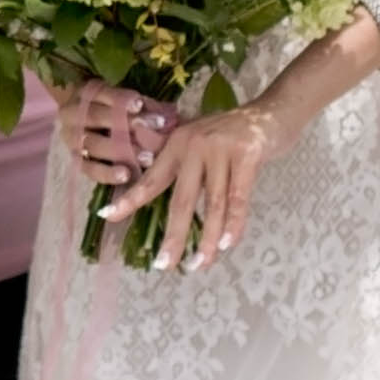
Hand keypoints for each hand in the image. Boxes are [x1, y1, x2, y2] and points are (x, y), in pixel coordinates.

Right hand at [55, 80, 168, 187]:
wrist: (86, 124)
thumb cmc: (112, 109)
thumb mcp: (123, 100)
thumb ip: (141, 105)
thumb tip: (166, 115)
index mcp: (84, 94)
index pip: (101, 94)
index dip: (120, 99)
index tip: (140, 105)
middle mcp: (71, 115)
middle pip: (95, 117)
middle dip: (125, 123)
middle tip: (152, 129)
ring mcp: (72, 139)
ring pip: (93, 144)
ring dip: (121, 151)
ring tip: (147, 158)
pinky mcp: (76, 161)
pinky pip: (89, 169)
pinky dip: (107, 173)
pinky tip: (126, 175)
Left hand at [97, 97, 279, 272]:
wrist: (272, 113)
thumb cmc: (233, 135)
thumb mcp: (201, 143)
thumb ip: (184, 167)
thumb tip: (163, 200)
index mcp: (178, 144)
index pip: (152, 178)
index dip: (130, 198)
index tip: (108, 216)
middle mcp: (195, 146)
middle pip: (181, 200)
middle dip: (173, 236)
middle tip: (163, 266)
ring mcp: (222, 150)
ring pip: (212, 205)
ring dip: (207, 239)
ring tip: (199, 265)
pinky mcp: (247, 156)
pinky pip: (239, 198)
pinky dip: (234, 224)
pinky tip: (228, 245)